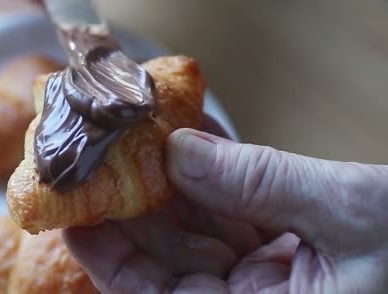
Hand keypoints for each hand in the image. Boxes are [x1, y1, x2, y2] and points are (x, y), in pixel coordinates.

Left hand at [63, 117, 387, 292]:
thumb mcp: (350, 213)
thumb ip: (262, 182)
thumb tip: (181, 151)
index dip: (110, 257)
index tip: (75, 210)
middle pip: (170, 261)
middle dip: (134, 210)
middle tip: (97, 160)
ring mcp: (273, 280)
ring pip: (199, 233)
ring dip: (168, 188)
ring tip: (132, 144)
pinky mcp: (289, 251)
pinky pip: (234, 216)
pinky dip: (210, 182)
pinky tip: (184, 149)